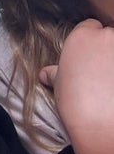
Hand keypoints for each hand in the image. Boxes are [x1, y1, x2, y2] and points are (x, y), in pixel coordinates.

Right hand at [40, 18, 113, 153]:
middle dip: (107, 50)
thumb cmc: (76, 104)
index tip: (92, 58)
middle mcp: (105, 37)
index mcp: (81, 36)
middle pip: (109, 36)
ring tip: (111, 83)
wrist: (100, 126)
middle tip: (103, 72)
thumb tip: (45, 74)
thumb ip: (55, 73)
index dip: (91, 42)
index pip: (91, 26)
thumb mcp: (60, 85)